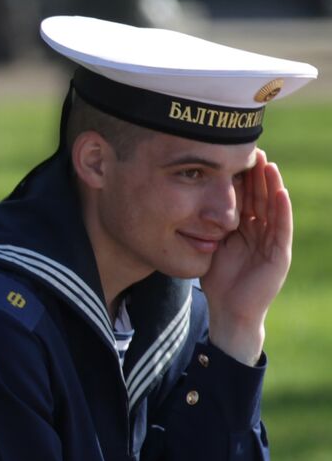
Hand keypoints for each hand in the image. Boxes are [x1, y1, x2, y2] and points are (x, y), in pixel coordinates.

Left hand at [202, 150, 292, 364]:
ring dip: (273, 185)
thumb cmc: (218, 280)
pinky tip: (280, 192)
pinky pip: (281, 228)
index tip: (234, 154)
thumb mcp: (208, 245)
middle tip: (254, 148)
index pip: (245, 196)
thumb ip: (204, 226)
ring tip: (269, 163)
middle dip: (258, 173)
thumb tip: (179, 204)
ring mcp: (272, 242)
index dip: (242, 177)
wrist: (228, 312)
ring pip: (274, 207)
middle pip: (261, 196)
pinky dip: (282, 209)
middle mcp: (261, 231)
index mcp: (245, 228)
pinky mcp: (279, 254)